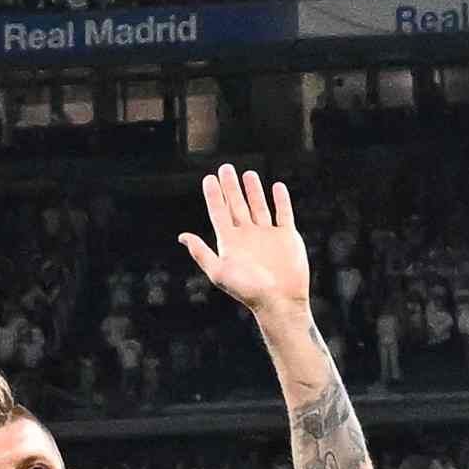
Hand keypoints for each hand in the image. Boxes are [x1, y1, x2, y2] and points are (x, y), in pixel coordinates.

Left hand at [178, 162, 315, 323]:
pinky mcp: (287, 236)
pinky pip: (283, 213)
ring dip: (253, 190)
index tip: (209, 179)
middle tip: (225, 168)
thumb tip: (182, 237)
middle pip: (237, 205)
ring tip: (248, 174)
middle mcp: (247, 236)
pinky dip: (281, 200)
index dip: (214, 196)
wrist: (279, 301)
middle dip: (231, 187)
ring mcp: (267, 235)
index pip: (219, 213)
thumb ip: (201, 253)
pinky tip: (276, 187)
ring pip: (259, 206)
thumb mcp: (219, 271)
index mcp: (230, 242)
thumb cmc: (247, 290)